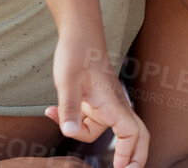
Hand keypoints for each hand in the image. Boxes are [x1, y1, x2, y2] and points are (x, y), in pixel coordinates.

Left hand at [43, 28, 147, 167]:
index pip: (131, 133)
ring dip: (85, 136)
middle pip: (137, 136)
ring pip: (109, 131)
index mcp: (112, 103)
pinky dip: (76, 124)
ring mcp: (107, 105)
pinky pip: (93, 122)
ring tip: (54, 117)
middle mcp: (115, 106)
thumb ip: (69, 107)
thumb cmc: (77, 52)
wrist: (79, 32)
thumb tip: (69, 132)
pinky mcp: (97, 102)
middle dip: (134, 157)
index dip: (128, 154)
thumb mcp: (67, 80)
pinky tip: (51, 111)